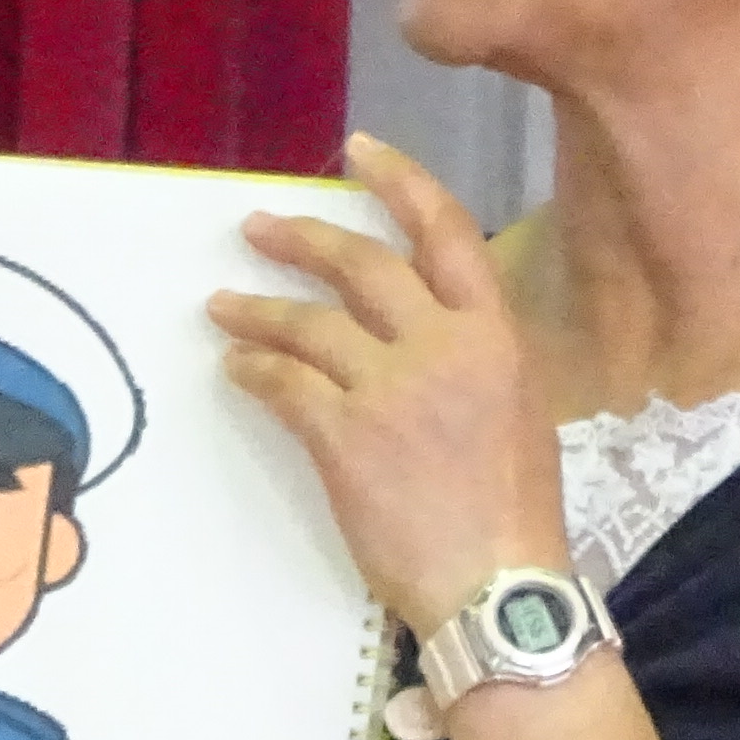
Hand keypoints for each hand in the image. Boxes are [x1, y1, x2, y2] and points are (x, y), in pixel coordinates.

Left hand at [211, 132, 567, 626]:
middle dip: (302, 239)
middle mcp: (446, 345)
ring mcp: (393, 388)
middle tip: (258, 228)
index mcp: (498, 335)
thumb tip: (423, 331)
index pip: (447, 231)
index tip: (358, 151)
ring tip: (222, 306)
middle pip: (362, 265)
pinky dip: (254, 370)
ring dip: (258, 310)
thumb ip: (473, 359)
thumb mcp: (517, 412)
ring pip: (310, 324)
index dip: (399, 182)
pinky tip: (237, 368)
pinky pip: (285, 384)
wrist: (498, 588)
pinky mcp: (346, 436)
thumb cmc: (514, 515)